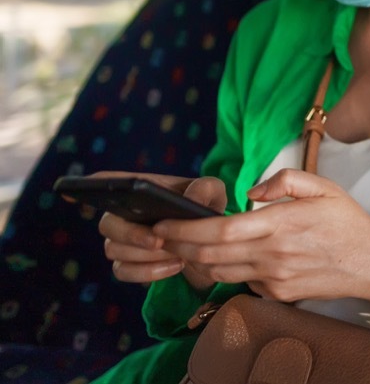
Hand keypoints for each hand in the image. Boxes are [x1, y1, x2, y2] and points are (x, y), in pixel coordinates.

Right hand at [94, 172, 226, 288]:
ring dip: (145, 255)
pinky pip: (124, 271)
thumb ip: (204, 189)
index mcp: (139, 189)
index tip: (71, 194)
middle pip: (107, 224)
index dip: (87, 186)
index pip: (107, 182)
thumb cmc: (205, 208)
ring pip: (114, 251)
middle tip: (159, 241)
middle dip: (131, 234)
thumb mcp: (213, 192)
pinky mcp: (129, 264)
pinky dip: (149, 272)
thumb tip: (189, 197)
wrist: (211, 241)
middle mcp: (123, 214)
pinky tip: (175, 266)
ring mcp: (123, 241)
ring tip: (178, 253)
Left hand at [152, 170, 369, 310]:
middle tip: (157, 236)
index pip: (220, 230)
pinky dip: (224, 269)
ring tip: (179, 246)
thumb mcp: (324, 186)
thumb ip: (285, 180)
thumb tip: (251, 192)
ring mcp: (273, 278)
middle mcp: (272, 254)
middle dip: (176, 245)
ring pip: (219, 271)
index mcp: (280, 224)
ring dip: (194, 260)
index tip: (162, 224)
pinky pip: (241, 281)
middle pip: (209, 254)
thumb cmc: (348, 221)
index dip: (185, 229)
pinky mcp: (277, 294)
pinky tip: (221, 257)